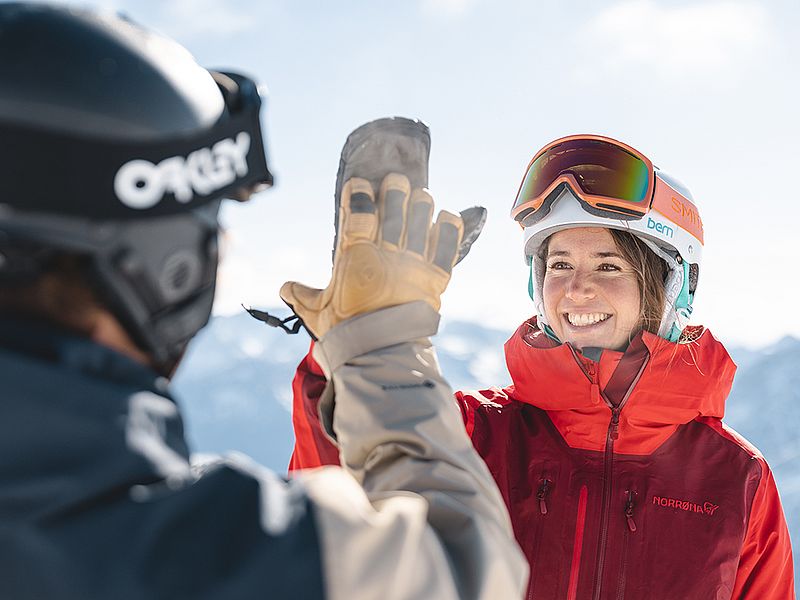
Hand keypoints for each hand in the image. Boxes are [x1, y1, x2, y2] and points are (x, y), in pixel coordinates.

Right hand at [280, 173, 482, 338]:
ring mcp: (413, 266)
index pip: (358, 214)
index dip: (359, 194)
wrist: (381, 356)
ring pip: (421, 223)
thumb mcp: (318, 312)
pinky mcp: (435, 279)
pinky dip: (449, 229)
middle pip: (394, 211)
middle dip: (395, 191)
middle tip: (395, 180)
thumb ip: (302, 295)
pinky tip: (448, 215)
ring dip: (421, 205)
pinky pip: (447, 248)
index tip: (360, 183)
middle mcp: (386, 255)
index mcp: (355, 258)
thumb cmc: (346, 334)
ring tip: (421, 195)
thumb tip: (284, 288)